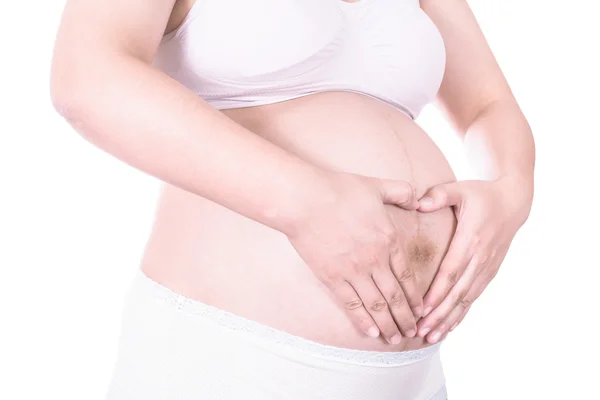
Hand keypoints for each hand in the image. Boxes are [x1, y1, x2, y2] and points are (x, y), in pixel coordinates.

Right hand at [286, 171, 421, 343]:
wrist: (306, 200)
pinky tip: (371, 332)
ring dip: (388, 324)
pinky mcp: (332, 277)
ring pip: (376, 305)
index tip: (420, 310)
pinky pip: (351, 304)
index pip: (407, 276)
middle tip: (413, 332)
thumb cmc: (339, 190)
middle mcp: (375, 260)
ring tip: (395, 338)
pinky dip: (362, 320)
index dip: (415, 297)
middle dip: (406, 317)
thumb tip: (418, 200)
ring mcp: (353, 271)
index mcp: (388, 239)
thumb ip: (401, 192)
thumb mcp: (377, 186)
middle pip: (395, 296)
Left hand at [415, 177, 532, 343]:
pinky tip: (448, 327)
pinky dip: (461, 314)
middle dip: (438, 314)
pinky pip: (474, 297)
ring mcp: (486, 268)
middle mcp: (479, 258)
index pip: (451, 272)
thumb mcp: (460, 189)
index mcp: (470, 240)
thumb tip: (418, 203)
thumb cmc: (481, 195)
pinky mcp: (489, 272)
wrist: (513, 202)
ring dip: (448, 319)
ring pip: (466, 299)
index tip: (421, 309)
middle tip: (420, 331)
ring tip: (431, 336)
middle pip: (457, 292)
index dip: (437, 293)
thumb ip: (438, 195)